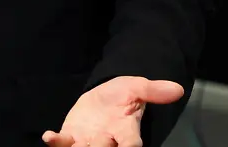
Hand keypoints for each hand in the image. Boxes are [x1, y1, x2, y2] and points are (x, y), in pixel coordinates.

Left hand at [42, 76, 184, 146]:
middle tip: (101, 138)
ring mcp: (88, 142)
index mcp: (127, 134)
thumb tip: (178, 89)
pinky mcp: (71, 137)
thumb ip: (153, 90)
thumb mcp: (137, 87)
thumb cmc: (123, 95)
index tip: (129, 146)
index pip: (131, 146)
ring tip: (72, 143)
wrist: (103, 97)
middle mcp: (108, 142)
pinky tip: (50, 136)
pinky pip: (63, 143)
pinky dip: (56, 142)